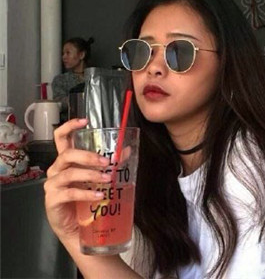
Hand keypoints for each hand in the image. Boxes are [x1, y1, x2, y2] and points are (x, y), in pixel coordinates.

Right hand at [44, 119, 109, 241]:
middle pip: (67, 154)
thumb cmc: (86, 198)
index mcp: (66, 160)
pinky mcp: (52, 200)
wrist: (78, 228)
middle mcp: (56, 169)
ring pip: (69, 173)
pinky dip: (86, 193)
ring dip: (90, 175)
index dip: (70, 127)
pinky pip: (69, 193)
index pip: (61, 137)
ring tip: (107, 179)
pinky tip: (99, 195)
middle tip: (107, 162)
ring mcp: (52, 185)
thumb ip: (109, 164)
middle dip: (88, 156)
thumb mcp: (98, 178)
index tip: (85, 121)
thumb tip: (127, 150)